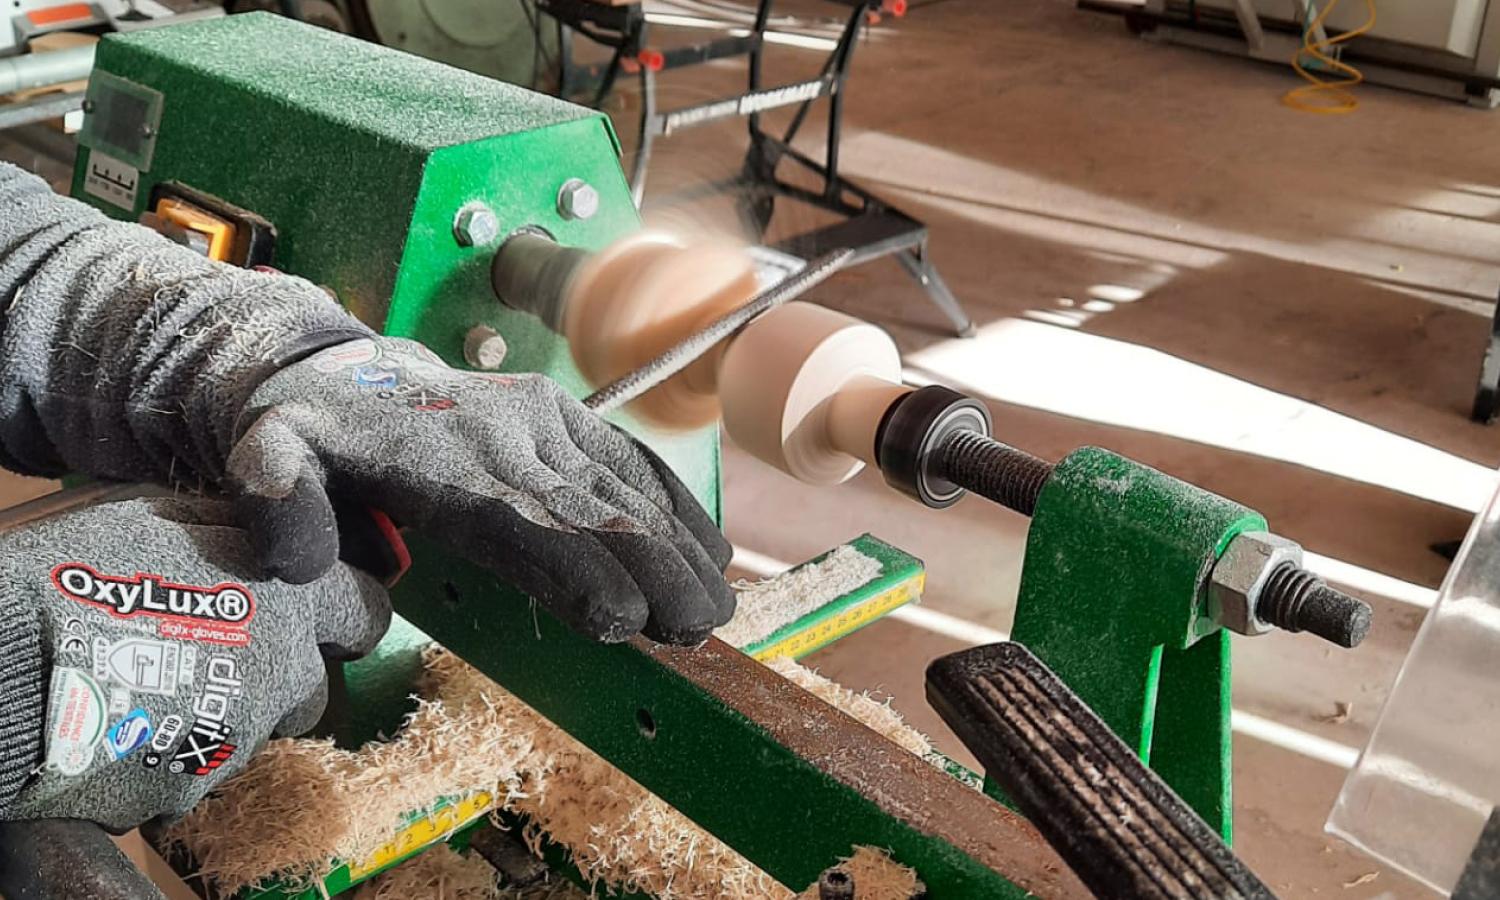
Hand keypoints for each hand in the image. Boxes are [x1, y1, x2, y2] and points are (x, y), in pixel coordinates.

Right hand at [0, 495, 389, 831]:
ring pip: (257, 726)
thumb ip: (232, 527)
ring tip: (160, 682)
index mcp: (290, 598)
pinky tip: (127, 719)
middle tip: (216, 648)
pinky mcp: (189, 787)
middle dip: (280, 670)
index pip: (366, 606)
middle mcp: (282, 672)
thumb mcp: (161, 515)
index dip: (341, 607)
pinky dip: (173, 747)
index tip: (313, 607)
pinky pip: (198, 766)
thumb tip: (261, 524)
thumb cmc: (73, 573)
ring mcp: (238, 736)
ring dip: (228, 709)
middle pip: (312, 681)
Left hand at [227, 337, 734, 644]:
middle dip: (651, 567)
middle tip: (697, 627)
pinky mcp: (567, 414)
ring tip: (717, 606)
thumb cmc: (312, 436)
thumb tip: (305, 557)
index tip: (624, 618)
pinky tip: (714, 548)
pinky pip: (628, 458)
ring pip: (620, 486)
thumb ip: (276, 498)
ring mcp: (543, 417)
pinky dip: (676, 502)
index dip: (574, 566)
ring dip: (676, 545)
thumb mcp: (265, 455)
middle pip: (586, 506)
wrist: (349, 372)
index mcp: (439, 457)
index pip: (517, 517)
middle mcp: (503, 432)